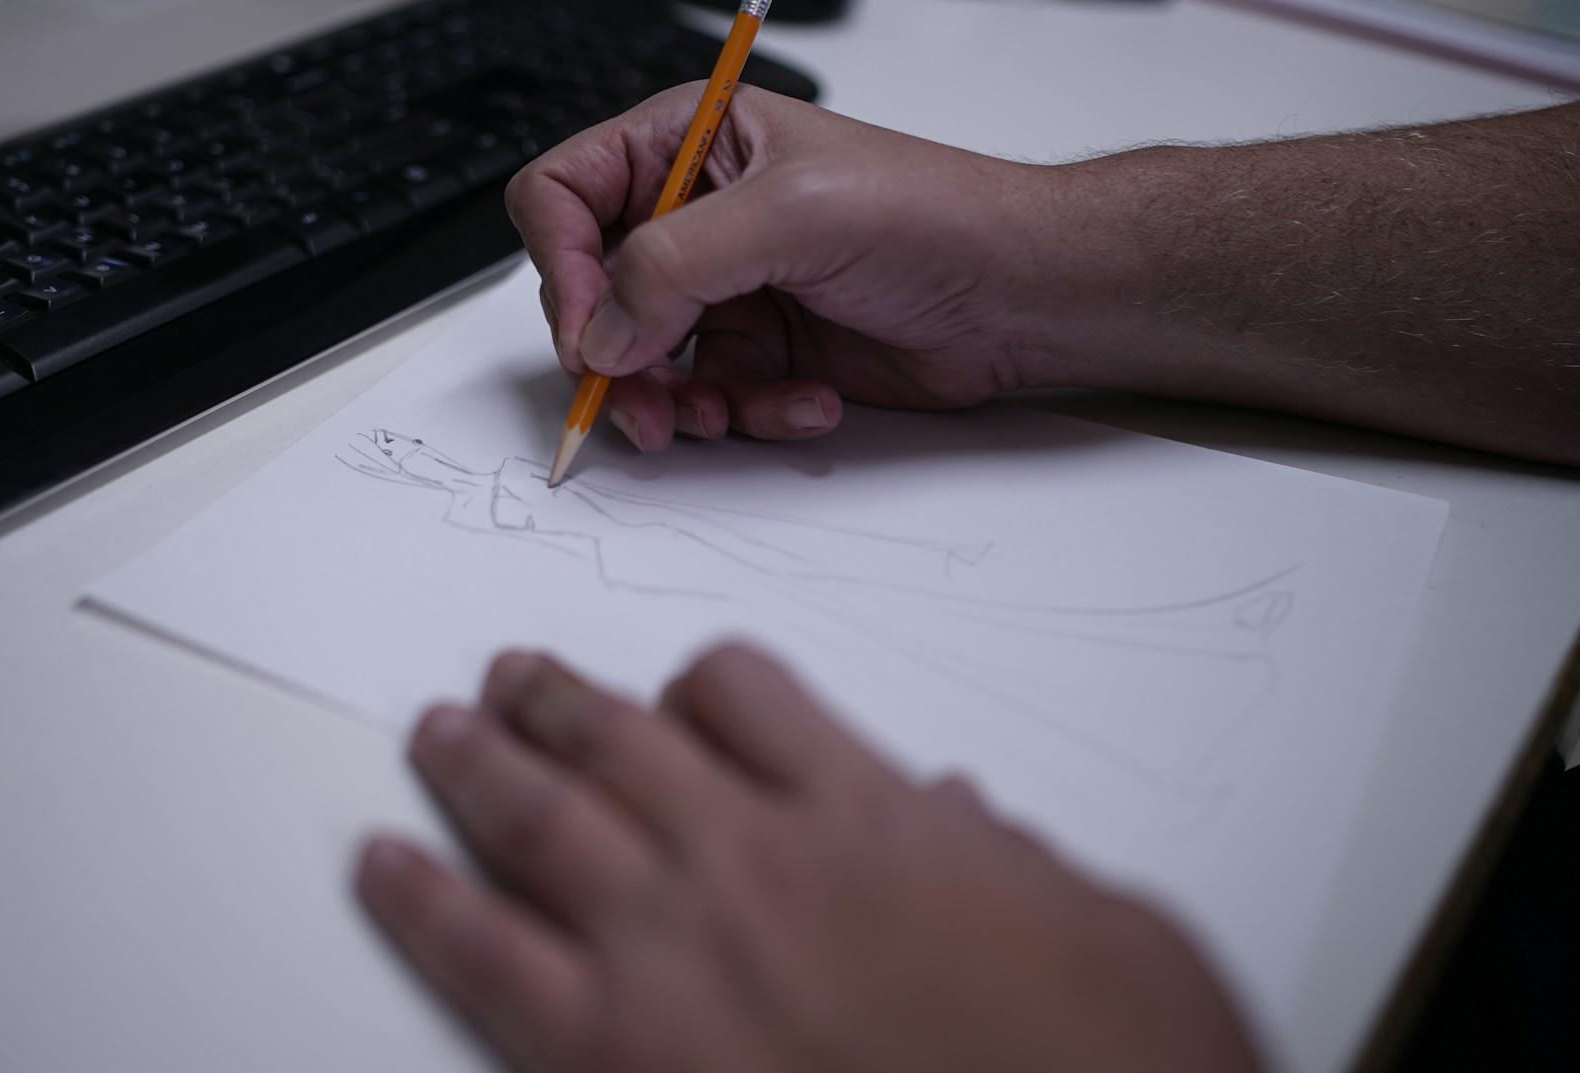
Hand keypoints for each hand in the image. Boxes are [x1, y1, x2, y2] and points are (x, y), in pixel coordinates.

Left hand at [355, 645, 1260, 1072]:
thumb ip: (1012, 861)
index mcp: (870, 817)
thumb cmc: (1116, 1070)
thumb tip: (960, 820)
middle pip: (622, 735)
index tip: (679, 693)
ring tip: (439, 731)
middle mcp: (756, 858)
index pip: (744, 692)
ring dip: (480, 761)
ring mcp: (674, 949)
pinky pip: (482, 952)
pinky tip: (381, 866)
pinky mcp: (613, 1053)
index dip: (700, 684)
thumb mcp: (1112, 934)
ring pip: (541, 813)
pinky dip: (420, 900)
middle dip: (557, 699)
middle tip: (512, 677)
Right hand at [505, 84, 1069, 451]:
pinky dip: (750, 415)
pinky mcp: (761, 352)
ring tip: (724, 415)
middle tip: (644, 403)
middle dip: (615, 358)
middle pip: (593, 294)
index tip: (592, 332)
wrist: (1019, 296)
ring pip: (643, 363)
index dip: (565, 266)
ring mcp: (727, 289)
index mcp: (690, 143)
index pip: (566, 194)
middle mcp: (697, 215)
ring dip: (678, 402)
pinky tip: (806, 400)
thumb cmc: (933, 216)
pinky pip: (711, 400)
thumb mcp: (792, 216)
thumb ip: (676, 264)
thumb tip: (601, 331)